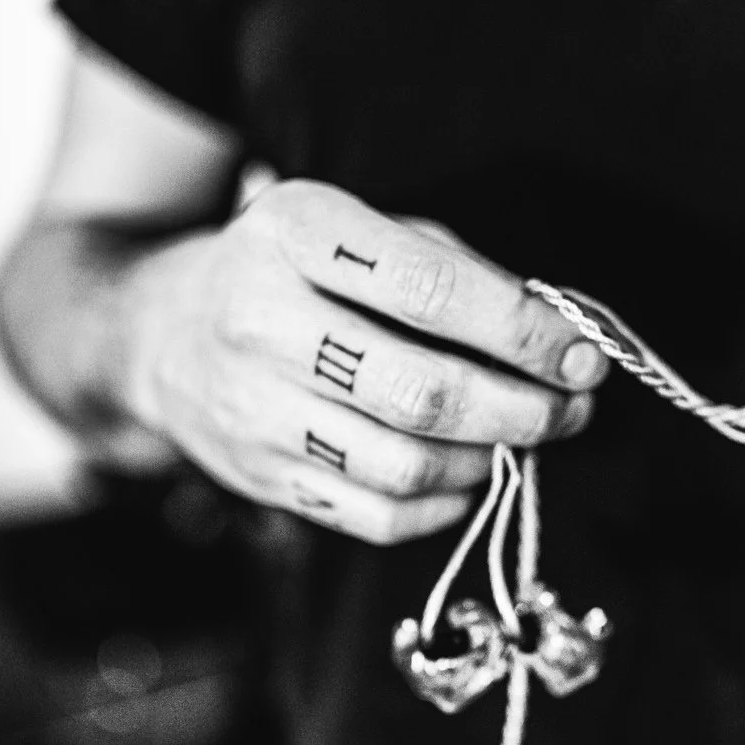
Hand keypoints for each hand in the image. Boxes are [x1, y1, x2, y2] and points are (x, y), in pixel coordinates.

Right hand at [123, 180, 607, 544]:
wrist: (161, 333)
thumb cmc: (297, 272)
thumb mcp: (360, 228)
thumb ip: (454, 269)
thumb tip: (556, 337)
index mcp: (295, 231)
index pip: (431, 289)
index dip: (524, 331)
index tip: (583, 354)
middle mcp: (262, 320)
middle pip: (422, 392)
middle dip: (524, 409)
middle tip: (572, 408)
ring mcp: (252, 409)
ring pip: (405, 465)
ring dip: (490, 459)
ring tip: (524, 436)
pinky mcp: (259, 478)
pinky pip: (378, 516)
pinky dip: (445, 503)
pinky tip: (467, 473)